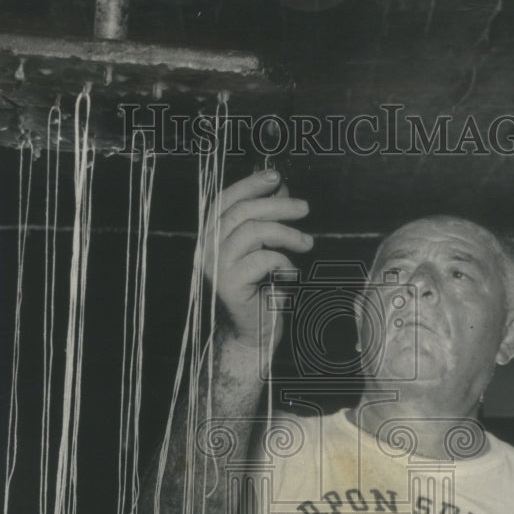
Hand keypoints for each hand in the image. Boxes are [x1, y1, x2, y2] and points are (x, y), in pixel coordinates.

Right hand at [202, 170, 311, 346]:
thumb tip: (280, 190)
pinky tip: (290, 276)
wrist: (251, 336)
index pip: (224, 201)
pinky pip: (262, 260)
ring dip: (286, 233)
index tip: (276, 177)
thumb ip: (266, 222)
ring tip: (307, 243)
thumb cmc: (260, 293)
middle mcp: (206, 250)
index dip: (249, 185)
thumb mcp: (263, 251)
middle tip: (304, 209)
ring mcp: (215, 268)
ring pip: (252, 232)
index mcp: (210, 238)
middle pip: (241, 212)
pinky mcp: (229, 285)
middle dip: (277, 205)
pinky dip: (283, 263)